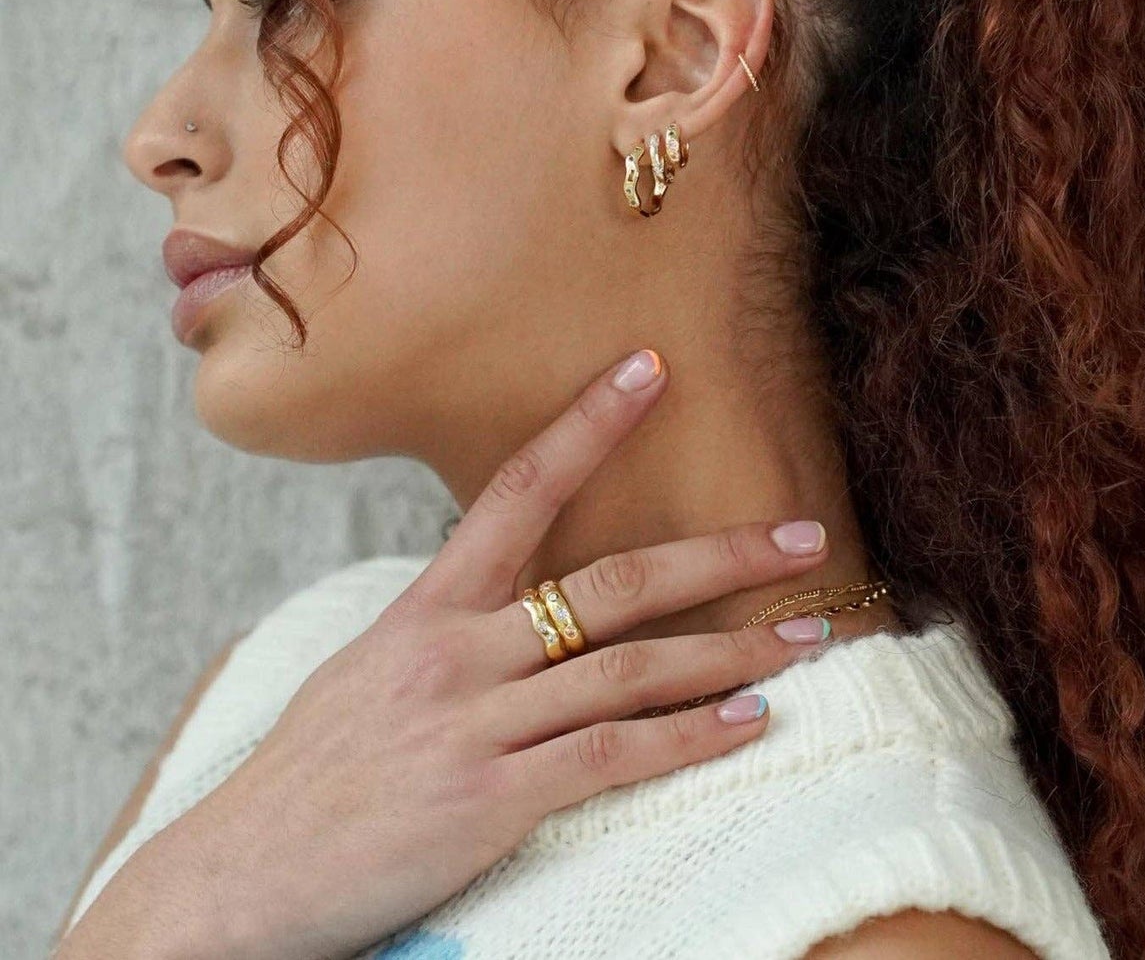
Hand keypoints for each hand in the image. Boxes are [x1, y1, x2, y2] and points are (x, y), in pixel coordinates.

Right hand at [60, 348, 834, 959]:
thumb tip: (514, 591)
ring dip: (733, 652)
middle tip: (804, 534)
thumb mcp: (370, 667)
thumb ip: (448, 625)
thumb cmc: (310, 772)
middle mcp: (459, 650)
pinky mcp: (491, 801)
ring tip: (807, 636)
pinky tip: (747, 723)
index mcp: (428, 606)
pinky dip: (689, 739)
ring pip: (632, 667)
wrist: (236, 879)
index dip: (588, 423)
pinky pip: (612, 757)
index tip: (650, 367)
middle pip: (614, 581)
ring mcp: (478, 724)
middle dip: (720, 555)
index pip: (519, 487)